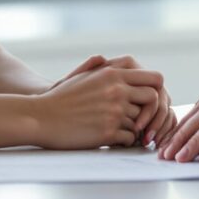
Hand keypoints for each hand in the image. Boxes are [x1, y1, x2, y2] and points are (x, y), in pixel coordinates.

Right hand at [53, 55, 176, 146]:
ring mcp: (114, 112)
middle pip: (153, 99)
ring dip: (134, 127)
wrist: (41, 118)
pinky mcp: (108, 132)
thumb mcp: (81, 76)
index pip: (155, 78)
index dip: (157, 90)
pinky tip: (112, 138)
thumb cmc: (60, 98)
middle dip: (150, 111)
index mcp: (112, 74)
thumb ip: (98, 67)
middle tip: (141, 120)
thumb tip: (104, 58)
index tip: (147, 100)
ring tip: (119, 129)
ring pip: (141, 121)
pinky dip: (124, 140)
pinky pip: (130, 138)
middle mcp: (116, 90)